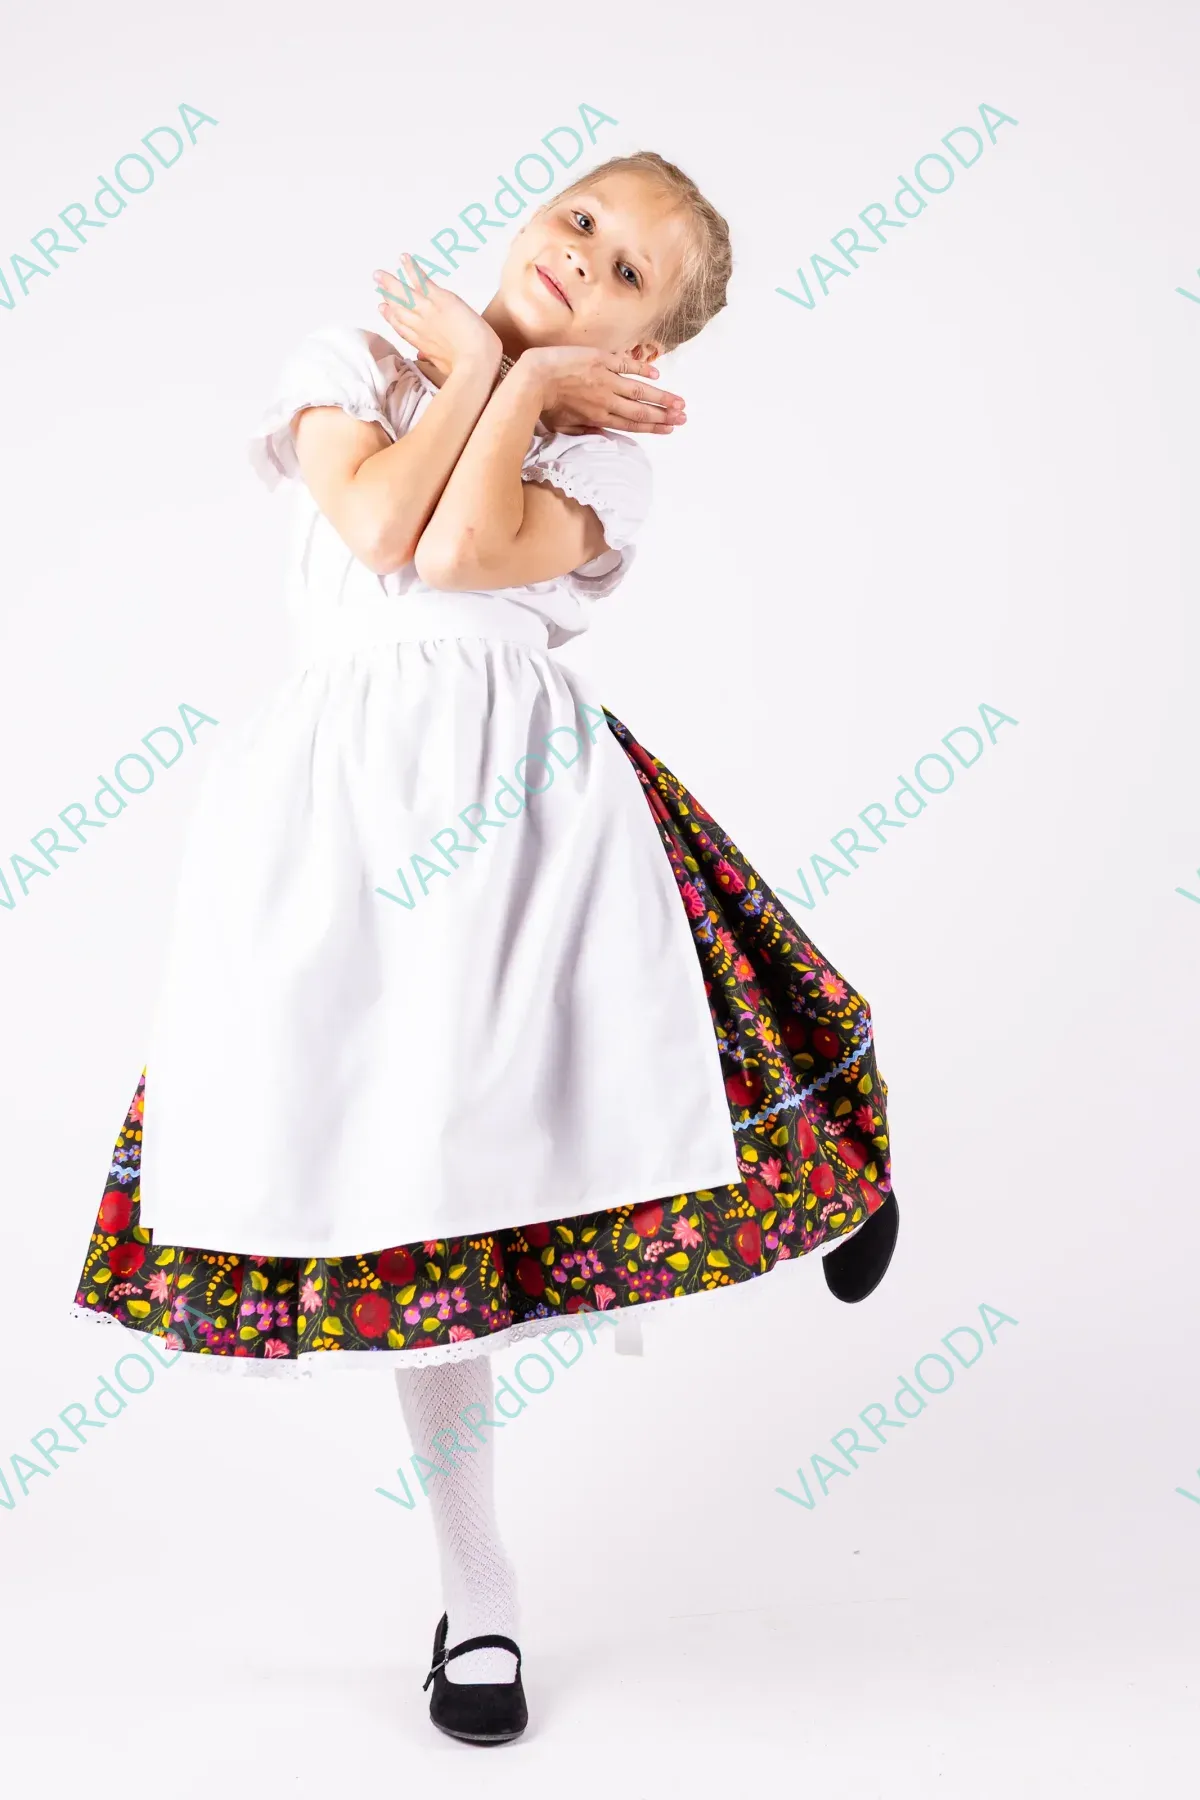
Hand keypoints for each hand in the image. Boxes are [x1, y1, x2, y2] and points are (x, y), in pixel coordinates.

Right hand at [374, 255, 501, 379]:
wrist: (476, 361)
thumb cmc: (467, 368)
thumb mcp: (445, 367)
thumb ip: (434, 359)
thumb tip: (424, 356)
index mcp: (422, 343)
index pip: (401, 328)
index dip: (390, 317)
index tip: (383, 309)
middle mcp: (419, 326)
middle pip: (397, 309)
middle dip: (386, 296)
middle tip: (378, 286)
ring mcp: (427, 311)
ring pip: (403, 294)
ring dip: (390, 281)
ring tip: (379, 273)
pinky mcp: (439, 299)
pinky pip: (420, 280)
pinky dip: (411, 268)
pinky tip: (404, 258)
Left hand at [522, 346, 686, 435]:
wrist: (535, 379)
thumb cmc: (544, 405)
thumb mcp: (564, 427)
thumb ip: (585, 432)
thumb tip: (602, 437)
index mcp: (599, 418)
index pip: (632, 424)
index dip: (653, 427)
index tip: (670, 429)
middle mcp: (607, 401)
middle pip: (642, 410)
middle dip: (664, 415)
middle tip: (684, 418)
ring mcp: (606, 380)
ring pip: (640, 391)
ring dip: (661, 397)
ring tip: (679, 402)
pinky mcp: (601, 360)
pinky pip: (627, 365)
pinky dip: (642, 370)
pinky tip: (657, 376)